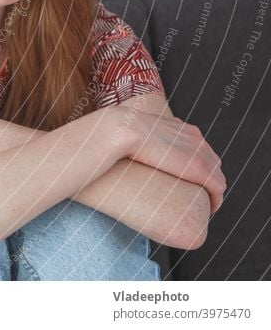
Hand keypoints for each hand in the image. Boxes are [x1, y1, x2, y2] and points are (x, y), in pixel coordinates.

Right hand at [104, 106, 225, 212]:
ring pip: (218, 177)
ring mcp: (201, 154)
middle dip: (209, 179)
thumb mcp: (136, 129)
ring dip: (213, 192)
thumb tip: (123, 144)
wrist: (124, 130)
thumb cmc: (121, 131)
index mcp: (184, 129)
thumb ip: (141, 135)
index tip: (187, 178)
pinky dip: (216, 201)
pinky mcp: (201, 170)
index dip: (198, 165)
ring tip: (202, 206)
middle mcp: (197, 140)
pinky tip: (209, 210)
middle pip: (213, 163)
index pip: (201, 149)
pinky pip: (218, 190)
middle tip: (196, 195)